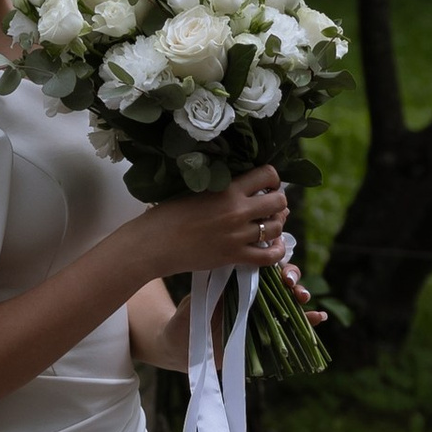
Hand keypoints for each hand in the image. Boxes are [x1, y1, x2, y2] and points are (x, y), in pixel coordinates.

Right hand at [144, 166, 286, 279]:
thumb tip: (241, 184)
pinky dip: (277, 250)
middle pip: (279, 201)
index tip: (265, 184)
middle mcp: (237, 211)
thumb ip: (219, 186)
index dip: (272, 178)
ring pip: (276, 227)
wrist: (153, 244)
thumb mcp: (194, 189)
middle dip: (277, 201)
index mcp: (227, 189)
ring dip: (275, 224)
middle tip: (267, 205)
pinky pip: (269, 256)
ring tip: (266, 223)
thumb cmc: (166, 214)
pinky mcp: (234, 256)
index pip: (267, 174)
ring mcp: (237, 235)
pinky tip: (274, 245)